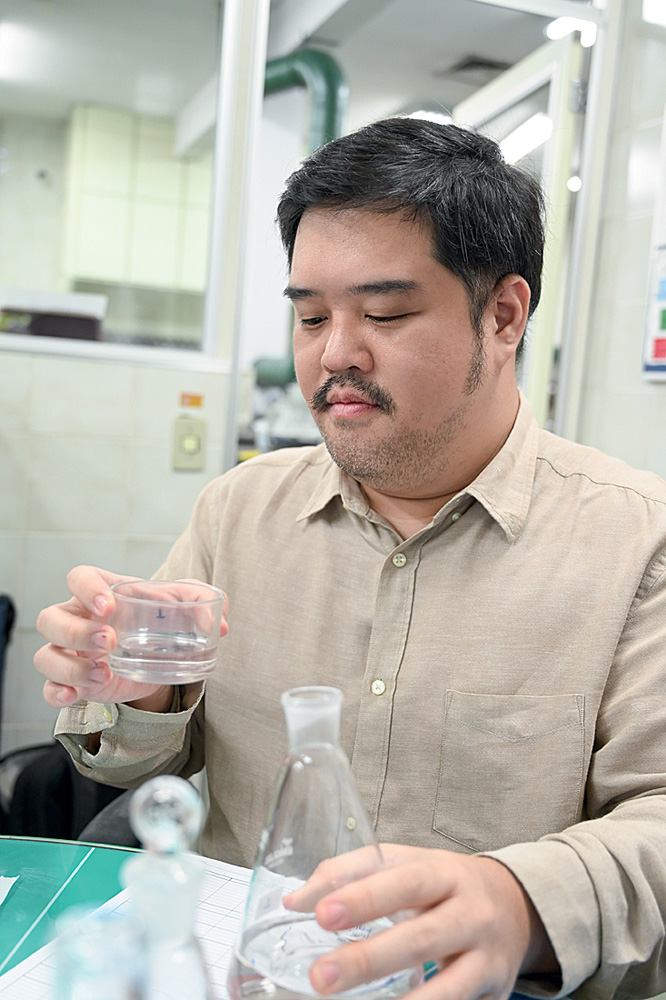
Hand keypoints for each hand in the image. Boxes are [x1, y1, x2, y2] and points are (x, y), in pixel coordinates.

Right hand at [34, 565, 228, 709]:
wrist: (160, 655)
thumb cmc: (164, 618)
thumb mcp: (187, 603)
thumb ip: (204, 602)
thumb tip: (219, 625)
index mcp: (101, 592)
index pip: (78, 577)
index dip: (86, 588)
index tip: (108, 605)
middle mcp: (77, 619)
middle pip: (51, 618)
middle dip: (76, 631)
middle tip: (109, 642)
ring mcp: (71, 652)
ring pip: (46, 655)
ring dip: (69, 666)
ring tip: (102, 673)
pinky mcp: (73, 682)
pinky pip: (48, 688)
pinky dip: (57, 693)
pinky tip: (76, 696)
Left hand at [284, 844, 557, 999]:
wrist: (515, 906)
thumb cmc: (445, 885)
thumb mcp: (406, 864)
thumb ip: (351, 874)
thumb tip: (294, 901)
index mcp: (445, 873)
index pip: (403, 881)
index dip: (364, 897)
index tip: (322, 914)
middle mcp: (471, 914)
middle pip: (421, 937)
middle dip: (369, 959)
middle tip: (321, 975)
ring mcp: (487, 959)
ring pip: (448, 987)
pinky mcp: (496, 994)